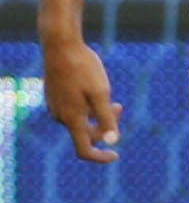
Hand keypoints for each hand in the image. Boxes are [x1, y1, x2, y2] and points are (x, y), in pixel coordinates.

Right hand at [42, 38, 121, 161]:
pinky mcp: (54, 97)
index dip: (100, 156)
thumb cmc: (83, 68)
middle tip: (119, 106)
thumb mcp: (101, 93)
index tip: (116, 155)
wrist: (61, 46)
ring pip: (81, 119)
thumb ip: (106, 118)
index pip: (84, 149)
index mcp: (71, 119)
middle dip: (106, 125)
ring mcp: (55, 106)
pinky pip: (74, 109)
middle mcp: (60, 116)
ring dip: (98, 114)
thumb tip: (113, 141)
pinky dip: (87, 106)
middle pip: (86, 133)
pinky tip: (94, 90)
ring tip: (111, 98)